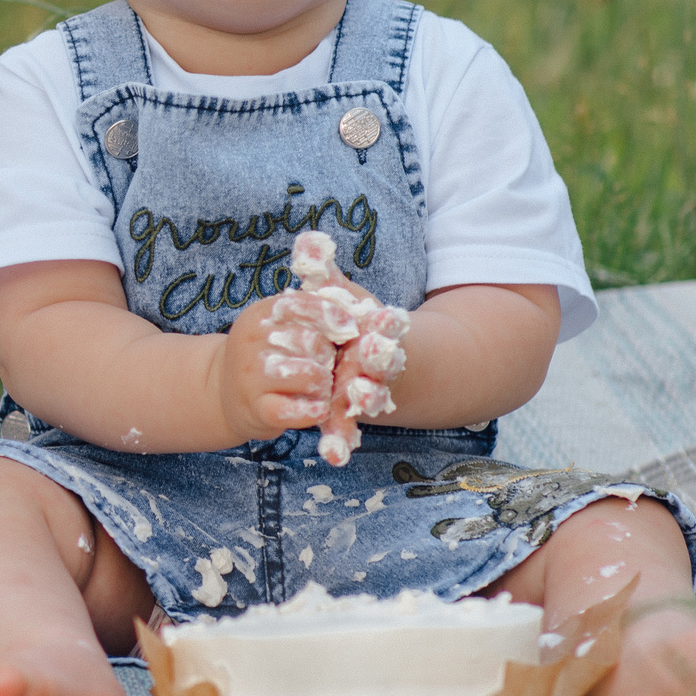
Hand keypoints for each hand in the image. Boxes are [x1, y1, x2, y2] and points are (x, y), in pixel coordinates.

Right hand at [215, 294, 337, 442]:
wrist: (223, 392)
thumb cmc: (263, 354)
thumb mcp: (273, 323)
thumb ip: (306, 309)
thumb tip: (350, 303)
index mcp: (258, 315)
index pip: (301, 305)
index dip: (332, 315)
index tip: (349, 328)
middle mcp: (251, 342)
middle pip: (311, 342)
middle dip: (330, 355)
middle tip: (329, 365)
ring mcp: (251, 377)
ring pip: (309, 376)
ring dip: (325, 383)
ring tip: (322, 386)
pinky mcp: (257, 409)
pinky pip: (295, 411)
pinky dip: (315, 411)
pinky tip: (319, 409)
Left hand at [282, 233, 410, 463]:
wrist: (370, 361)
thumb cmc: (355, 322)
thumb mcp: (341, 298)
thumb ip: (325, 275)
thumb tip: (308, 241)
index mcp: (378, 329)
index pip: (386, 324)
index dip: (386, 322)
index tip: (386, 317)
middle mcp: (378, 361)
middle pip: (381, 362)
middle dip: (376, 363)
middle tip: (370, 360)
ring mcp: (367, 390)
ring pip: (367, 398)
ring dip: (362, 402)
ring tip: (354, 405)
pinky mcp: (349, 414)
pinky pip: (345, 428)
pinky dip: (339, 441)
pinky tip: (332, 454)